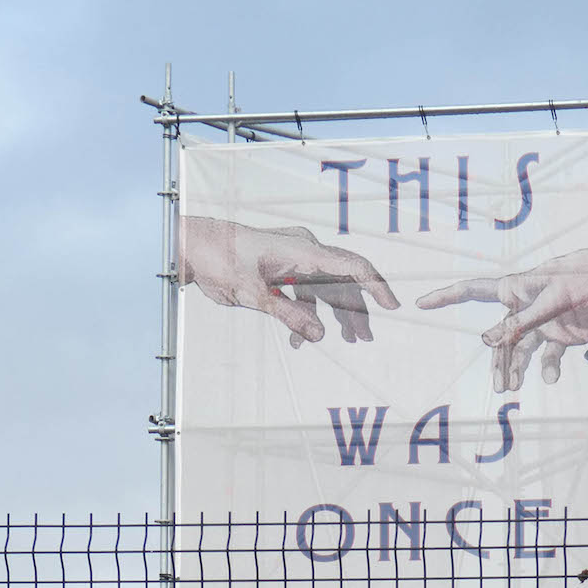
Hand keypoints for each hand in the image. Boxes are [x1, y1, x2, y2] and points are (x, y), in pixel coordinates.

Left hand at [179, 216, 399, 345]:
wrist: (195, 247)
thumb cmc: (222, 260)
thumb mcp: (253, 293)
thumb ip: (288, 314)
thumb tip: (319, 336)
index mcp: (303, 250)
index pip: (350, 266)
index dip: (375, 285)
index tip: (392, 304)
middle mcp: (303, 252)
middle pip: (342, 281)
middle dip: (355, 310)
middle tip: (364, 339)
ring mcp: (293, 260)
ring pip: (325, 290)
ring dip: (334, 316)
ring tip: (347, 340)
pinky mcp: (282, 270)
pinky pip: (304, 294)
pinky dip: (305, 316)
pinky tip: (298, 340)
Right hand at [417, 230, 587, 391]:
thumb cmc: (587, 279)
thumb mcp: (553, 301)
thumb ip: (520, 324)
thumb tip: (485, 342)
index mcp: (517, 289)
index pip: (474, 291)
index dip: (447, 297)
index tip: (421, 303)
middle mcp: (525, 307)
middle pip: (499, 338)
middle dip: (497, 361)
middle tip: (500, 387)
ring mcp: (542, 322)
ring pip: (519, 351)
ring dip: (515, 370)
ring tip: (511, 390)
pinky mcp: (561, 335)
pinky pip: (547, 357)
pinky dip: (548, 370)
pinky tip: (551, 381)